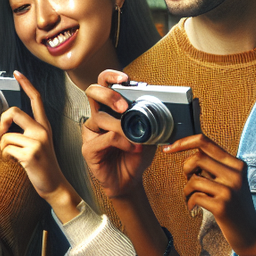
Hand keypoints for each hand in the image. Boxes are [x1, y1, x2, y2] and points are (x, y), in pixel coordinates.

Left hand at [0, 72, 73, 208]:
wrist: (55, 185)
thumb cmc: (43, 166)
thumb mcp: (40, 143)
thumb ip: (27, 131)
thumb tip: (6, 126)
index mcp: (44, 126)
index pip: (36, 99)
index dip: (26, 84)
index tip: (16, 74)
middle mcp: (42, 131)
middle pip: (14, 111)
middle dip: (2, 122)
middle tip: (2, 133)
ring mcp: (37, 142)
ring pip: (6, 136)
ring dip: (4, 147)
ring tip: (14, 155)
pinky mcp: (30, 154)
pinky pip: (6, 149)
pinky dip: (6, 156)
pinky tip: (16, 161)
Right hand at [81, 69, 152, 200]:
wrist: (130, 180)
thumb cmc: (136, 154)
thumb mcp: (149, 132)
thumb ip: (152, 118)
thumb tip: (167, 104)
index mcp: (111, 107)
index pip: (104, 83)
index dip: (111, 76)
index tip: (125, 78)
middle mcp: (98, 116)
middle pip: (93, 91)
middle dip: (109, 94)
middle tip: (125, 106)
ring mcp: (92, 132)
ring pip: (100, 117)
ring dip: (121, 126)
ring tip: (137, 137)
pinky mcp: (88, 148)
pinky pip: (105, 138)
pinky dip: (122, 142)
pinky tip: (133, 148)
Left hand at [164, 135, 255, 255]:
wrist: (253, 236)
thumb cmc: (236, 209)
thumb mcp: (232, 183)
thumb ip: (216, 168)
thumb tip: (190, 156)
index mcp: (237, 164)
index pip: (205, 142)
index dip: (183, 142)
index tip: (167, 148)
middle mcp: (235, 174)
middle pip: (196, 158)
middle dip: (186, 170)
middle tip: (189, 182)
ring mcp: (229, 190)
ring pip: (193, 179)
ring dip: (186, 191)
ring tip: (192, 199)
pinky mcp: (222, 206)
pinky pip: (194, 197)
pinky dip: (189, 204)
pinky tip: (194, 210)